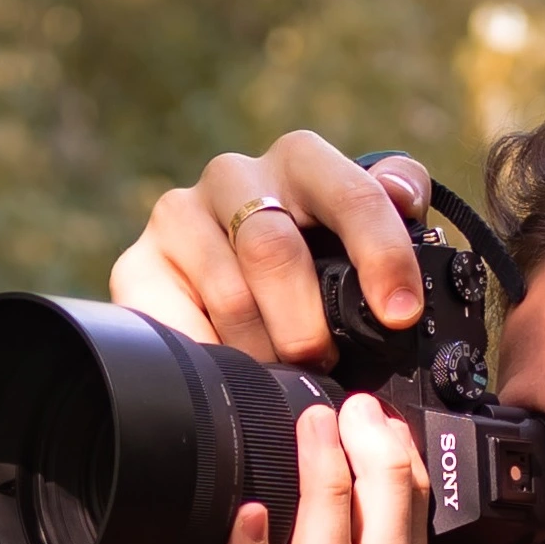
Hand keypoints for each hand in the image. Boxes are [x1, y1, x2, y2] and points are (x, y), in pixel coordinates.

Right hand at [111, 132, 433, 364]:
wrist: (225, 298)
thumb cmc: (315, 275)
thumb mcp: (364, 245)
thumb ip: (394, 212)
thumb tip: (403, 194)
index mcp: (303, 164)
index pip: (350, 194)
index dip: (380, 254)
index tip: (399, 313)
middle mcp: (236, 177)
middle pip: (274, 251)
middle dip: (306, 325)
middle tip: (323, 365)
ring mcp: (181, 215)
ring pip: (229, 296)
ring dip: (264, 353)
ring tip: (281, 379)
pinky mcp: (140, 263)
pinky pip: (178, 325)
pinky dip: (214, 358)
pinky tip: (231, 374)